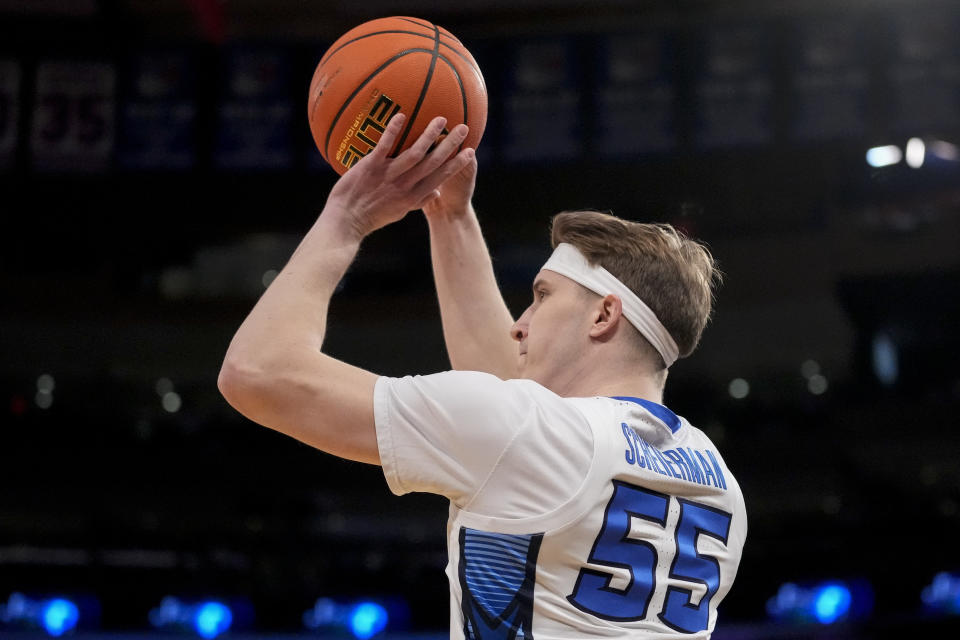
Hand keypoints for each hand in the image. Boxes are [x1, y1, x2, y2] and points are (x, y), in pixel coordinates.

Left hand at [323, 114, 473, 239]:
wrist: (346, 221)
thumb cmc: (371, 216)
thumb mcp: (399, 212)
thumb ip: (418, 201)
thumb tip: (435, 193)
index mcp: (413, 197)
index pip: (440, 178)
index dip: (456, 164)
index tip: (470, 151)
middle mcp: (404, 186)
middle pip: (432, 163)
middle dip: (450, 145)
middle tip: (462, 128)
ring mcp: (388, 176)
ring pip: (414, 153)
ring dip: (428, 136)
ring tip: (440, 119)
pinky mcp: (371, 167)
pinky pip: (384, 146)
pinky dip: (393, 131)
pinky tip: (401, 115)